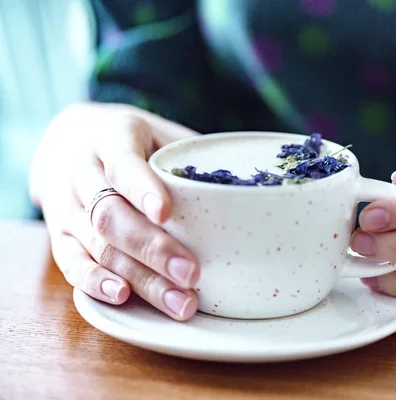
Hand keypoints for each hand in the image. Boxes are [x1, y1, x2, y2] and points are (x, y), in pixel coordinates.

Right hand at [30, 103, 200, 319]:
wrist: (65, 141)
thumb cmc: (132, 139)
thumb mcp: (159, 131)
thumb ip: (192, 155)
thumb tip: (250, 187)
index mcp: (111, 135)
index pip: (122, 162)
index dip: (143, 188)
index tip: (167, 213)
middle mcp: (81, 171)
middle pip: (110, 213)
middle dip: (152, 248)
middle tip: (191, 274)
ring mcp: (65, 205)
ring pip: (96, 244)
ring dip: (138, 277)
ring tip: (178, 302)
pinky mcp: (58, 233)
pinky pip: (69, 261)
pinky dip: (95, 282)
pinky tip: (123, 297)